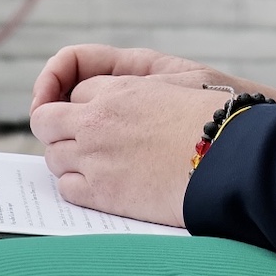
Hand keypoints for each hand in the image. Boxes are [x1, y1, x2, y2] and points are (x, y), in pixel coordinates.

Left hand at [29, 44, 275, 225]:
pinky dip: (76, 186)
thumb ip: (142, 88)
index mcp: (117, 89)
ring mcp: (95, 156)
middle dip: (57, 128)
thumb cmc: (213, 117)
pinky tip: (99, 185)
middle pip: (46, 120)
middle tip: (77, 140)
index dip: (83, 104)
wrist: (229, 155)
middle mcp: (97, 120)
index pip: (75, 91)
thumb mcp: (176, 83)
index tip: (92, 116)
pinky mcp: (102, 192)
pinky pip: (67, 188)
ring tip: (94, 164)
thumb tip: (124, 98)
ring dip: (67, 158)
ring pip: (53, 155)